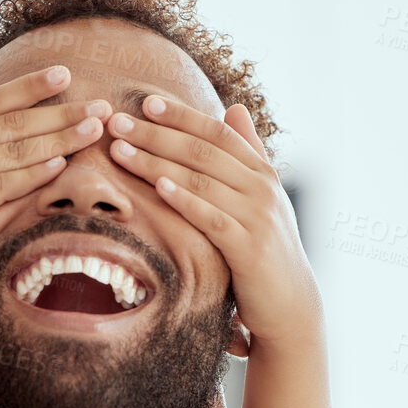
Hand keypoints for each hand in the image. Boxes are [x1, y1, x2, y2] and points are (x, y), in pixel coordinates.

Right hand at [0, 66, 111, 300]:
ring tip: (93, 129)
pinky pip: (0, 185)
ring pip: (12, 151)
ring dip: (58, 138)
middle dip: (59, 111)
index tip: (63, 73)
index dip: (27, 86)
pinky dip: (33, 174)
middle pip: (11, 123)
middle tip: (99, 105)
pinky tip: (61, 165)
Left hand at [105, 95, 321, 349]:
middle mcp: (262, 188)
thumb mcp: (259, 197)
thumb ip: (248, 153)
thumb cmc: (264, 249)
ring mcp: (258, 217)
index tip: (146, 102)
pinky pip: (212, 218)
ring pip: (201, 180)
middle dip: (156, 134)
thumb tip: (234, 107)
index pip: (217, 133)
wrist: (290, 304)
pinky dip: (185, 200)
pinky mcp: (249, 249)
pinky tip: (159, 187)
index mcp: (261, 172)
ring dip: (156, 162)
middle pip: (202, 151)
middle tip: (117, 121)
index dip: (181, 116)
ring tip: (120, 150)